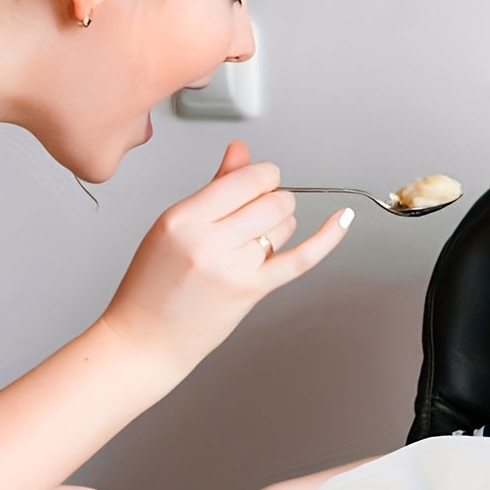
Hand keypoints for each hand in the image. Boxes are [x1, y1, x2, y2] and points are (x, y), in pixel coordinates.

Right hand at [100, 140, 351, 388]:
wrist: (146, 339)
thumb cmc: (152, 285)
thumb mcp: (173, 226)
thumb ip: (214, 187)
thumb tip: (242, 150)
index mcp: (184, 218)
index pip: (245, 179)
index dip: (262, 176)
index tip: (262, 179)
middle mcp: (210, 242)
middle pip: (272, 200)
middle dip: (273, 199)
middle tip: (256, 212)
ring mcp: (234, 269)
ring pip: (284, 225)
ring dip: (279, 225)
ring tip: (249, 241)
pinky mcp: (253, 291)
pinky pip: (302, 258)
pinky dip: (328, 237)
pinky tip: (343, 219)